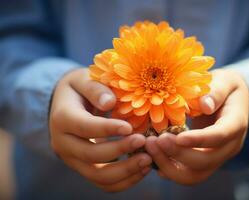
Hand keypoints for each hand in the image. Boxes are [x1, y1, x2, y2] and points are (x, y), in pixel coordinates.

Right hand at [49, 68, 151, 191]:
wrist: (65, 105)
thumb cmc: (79, 89)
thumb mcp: (83, 80)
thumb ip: (95, 88)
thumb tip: (109, 103)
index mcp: (62, 118)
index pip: (84, 127)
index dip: (107, 129)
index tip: (130, 127)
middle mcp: (63, 143)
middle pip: (91, 156)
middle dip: (120, 150)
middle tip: (144, 142)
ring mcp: (73, 159)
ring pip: (97, 176)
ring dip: (125, 172)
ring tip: (148, 160)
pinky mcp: (83, 167)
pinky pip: (102, 182)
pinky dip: (123, 181)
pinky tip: (142, 169)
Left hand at [145, 69, 248, 184]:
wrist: (231, 101)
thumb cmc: (226, 87)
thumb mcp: (226, 81)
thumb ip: (217, 90)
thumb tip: (204, 105)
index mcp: (236, 124)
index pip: (219, 137)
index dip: (198, 139)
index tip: (176, 137)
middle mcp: (228, 147)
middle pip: (204, 162)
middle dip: (177, 154)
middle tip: (153, 140)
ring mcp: (215, 157)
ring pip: (193, 175)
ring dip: (168, 165)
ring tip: (149, 147)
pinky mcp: (202, 161)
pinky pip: (185, 173)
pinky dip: (167, 168)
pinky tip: (152, 156)